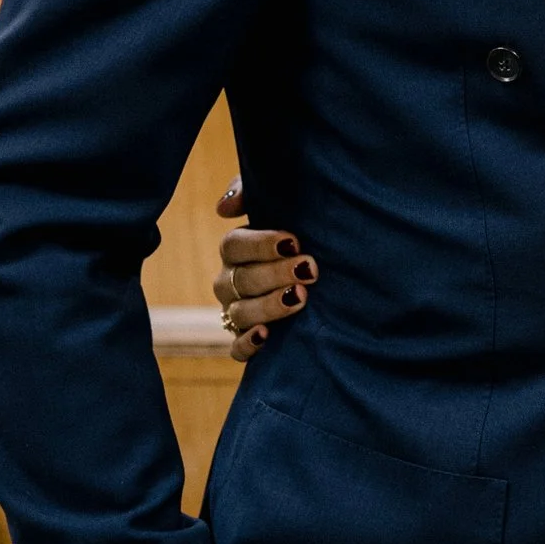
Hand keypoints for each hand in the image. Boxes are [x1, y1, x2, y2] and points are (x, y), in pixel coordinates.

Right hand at [213, 175, 313, 361]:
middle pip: (241, 280)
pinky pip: (237, 349)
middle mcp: (229, 281)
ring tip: (301, 297)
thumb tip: (225, 207)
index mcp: (235, 249)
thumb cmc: (298, 236)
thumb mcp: (280, 208)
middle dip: (275, 274)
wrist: (320, 277)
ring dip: (269, 307)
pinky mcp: (245, 340)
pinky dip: (248, 344)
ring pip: (240, 313)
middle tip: (309, 268)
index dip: (261, 244)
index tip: (294, 241)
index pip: (234, 245)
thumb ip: (251, 195)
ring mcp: (235, 312)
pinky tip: (267, 336)